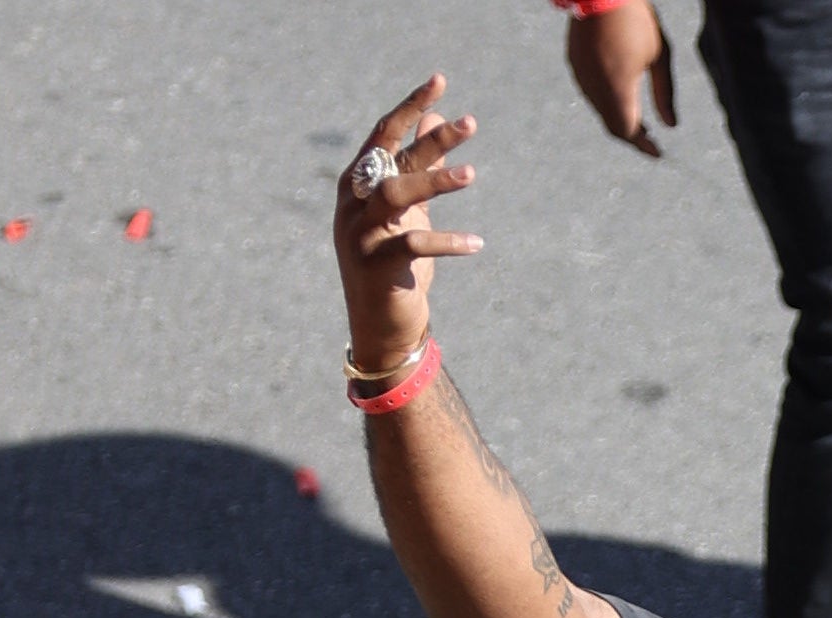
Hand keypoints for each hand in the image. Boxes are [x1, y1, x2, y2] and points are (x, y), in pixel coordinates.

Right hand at [333, 77, 486, 375]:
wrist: (381, 323)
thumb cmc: (398, 261)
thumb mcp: (411, 209)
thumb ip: (418, 164)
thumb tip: (437, 116)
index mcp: (359, 183)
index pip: (384, 134)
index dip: (411, 106)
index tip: (440, 80)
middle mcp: (354, 203)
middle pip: (393, 159)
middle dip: (430, 137)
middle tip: (471, 122)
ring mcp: (361, 233)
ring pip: (398, 194)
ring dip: (436, 182)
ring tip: (472, 175)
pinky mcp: (376, 264)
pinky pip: (414, 244)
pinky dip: (448, 241)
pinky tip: (477, 244)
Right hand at [566, 0, 677, 155]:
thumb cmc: (635, 19)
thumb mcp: (660, 56)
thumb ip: (665, 94)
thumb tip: (671, 126)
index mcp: (618, 90)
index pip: (630, 132)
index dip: (645, 146)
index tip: (659, 154)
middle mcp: (596, 89)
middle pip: (614, 126)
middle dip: (633, 136)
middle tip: (651, 140)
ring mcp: (582, 77)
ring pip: (601, 111)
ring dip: (619, 119)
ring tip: (639, 120)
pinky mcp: (575, 64)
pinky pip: (592, 93)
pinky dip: (607, 102)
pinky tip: (620, 96)